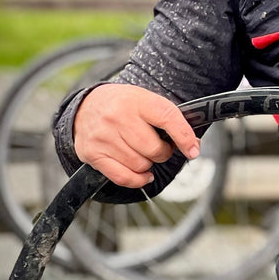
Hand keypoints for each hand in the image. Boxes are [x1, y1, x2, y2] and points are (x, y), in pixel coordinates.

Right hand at [73, 83, 199, 187]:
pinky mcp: (93, 154)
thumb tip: (193, 145)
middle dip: (163, 152)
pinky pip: (123, 177)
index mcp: (137, 100)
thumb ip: (169, 118)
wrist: (85, 105)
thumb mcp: (145, 99)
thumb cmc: (123, 104)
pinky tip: (143, 174)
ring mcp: (103, 137)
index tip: (193, 151)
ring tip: (143, 153)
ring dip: (148, 164)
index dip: (184, 137)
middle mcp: (118, 118)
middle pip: (154, 149)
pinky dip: (138, 180)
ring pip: (140, 165)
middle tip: (160, 147)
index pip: (168, 118)